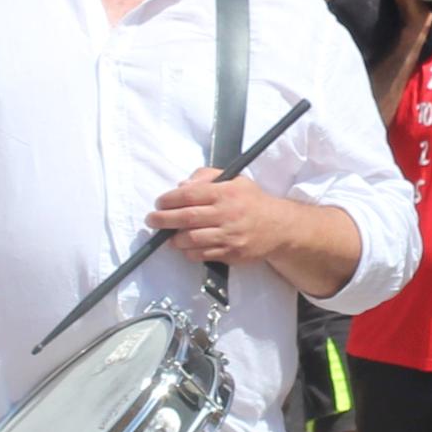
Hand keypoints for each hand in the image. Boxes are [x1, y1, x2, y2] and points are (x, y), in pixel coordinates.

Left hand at [146, 168, 300, 266]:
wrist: (279, 227)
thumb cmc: (252, 201)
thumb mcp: (234, 180)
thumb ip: (206, 177)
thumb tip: (181, 186)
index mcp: (226, 193)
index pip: (190, 195)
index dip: (169, 199)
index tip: (159, 202)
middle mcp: (227, 214)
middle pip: (187, 218)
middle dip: (163, 220)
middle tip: (151, 220)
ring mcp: (229, 236)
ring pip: (192, 239)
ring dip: (175, 239)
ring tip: (169, 236)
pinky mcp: (231, 253)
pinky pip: (202, 255)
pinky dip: (189, 252)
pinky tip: (186, 247)